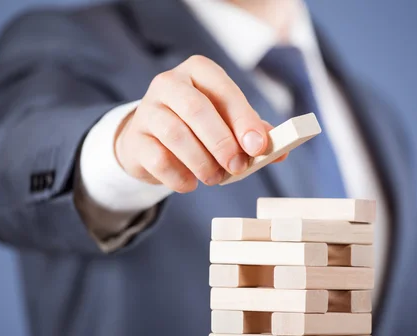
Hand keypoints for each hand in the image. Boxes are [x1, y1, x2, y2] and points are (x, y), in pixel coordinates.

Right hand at [114, 55, 287, 192]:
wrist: (151, 140)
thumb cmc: (197, 127)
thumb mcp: (227, 122)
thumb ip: (252, 133)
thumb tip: (281, 152)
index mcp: (198, 71)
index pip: (224, 91)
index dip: (243, 120)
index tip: (258, 147)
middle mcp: (169, 83)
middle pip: (196, 109)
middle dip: (222, 143)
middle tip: (237, 167)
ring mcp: (147, 110)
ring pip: (176, 135)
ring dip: (202, 163)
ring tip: (215, 178)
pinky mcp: (135, 139)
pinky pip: (159, 160)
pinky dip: (180, 177)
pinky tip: (190, 183)